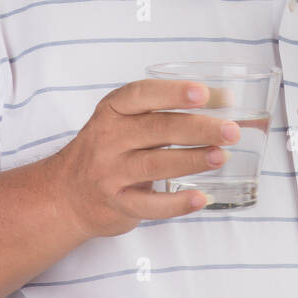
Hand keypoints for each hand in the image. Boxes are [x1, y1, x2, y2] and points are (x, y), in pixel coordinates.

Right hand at [52, 79, 239, 238]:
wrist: (66, 193)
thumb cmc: (110, 149)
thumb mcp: (127, 121)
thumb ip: (168, 110)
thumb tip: (225, 100)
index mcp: (113, 111)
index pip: (141, 95)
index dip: (173, 93)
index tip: (203, 93)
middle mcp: (108, 138)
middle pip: (157, 129)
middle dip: (198, 128)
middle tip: (231, 130)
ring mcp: (110, 172)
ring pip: (155, 165)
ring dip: (192, 160)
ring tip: (222, 156)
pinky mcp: (116, 203)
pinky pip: (149, 205)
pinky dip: (177, 203)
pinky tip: (201, 198)